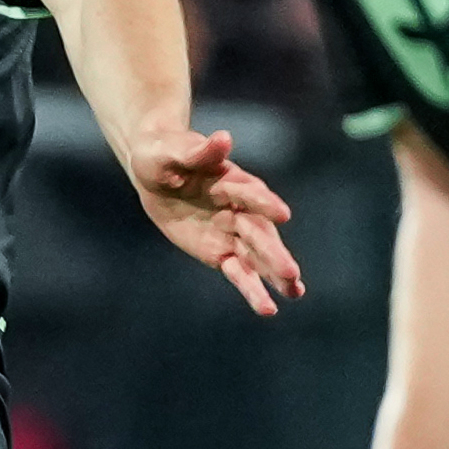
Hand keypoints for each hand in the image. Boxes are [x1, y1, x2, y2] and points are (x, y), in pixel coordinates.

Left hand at [122, 122, 302, 314]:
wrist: (155, 172)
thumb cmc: (163, 155)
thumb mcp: (173, 151)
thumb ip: (200, 151)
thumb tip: (223, 139)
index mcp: (231, 180)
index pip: (251, 192)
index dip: (264, 203)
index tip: (283, 215)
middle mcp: (239, 208)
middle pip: (259, 232)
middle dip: (274, 252)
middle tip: (291, 272)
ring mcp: (232, 232)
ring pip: (256, 257)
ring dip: (273, 274)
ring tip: (294, 293)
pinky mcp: (220, 252)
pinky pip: (238, 272)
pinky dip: (252, 290)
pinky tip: (269, 309)